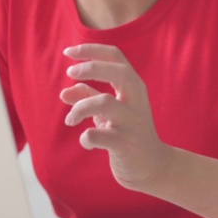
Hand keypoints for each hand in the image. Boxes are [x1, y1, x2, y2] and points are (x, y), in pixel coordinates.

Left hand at [60, 44, 172, 190]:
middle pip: (118, 72)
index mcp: (133, 86)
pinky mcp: (126, 144)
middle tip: (70, 72)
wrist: (153, 167)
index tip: (68, 51)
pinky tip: (86, 141)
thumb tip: (63, 93)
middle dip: (91, 68)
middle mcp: (136, 100)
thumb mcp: (108, 112)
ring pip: (104, 103)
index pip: (115, 56)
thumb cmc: (128, 132)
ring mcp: (133, 122)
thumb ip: (88, 98)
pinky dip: (86, 137)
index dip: (90, 50)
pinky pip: (100, 135)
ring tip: (70, 120)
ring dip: (80, 108)